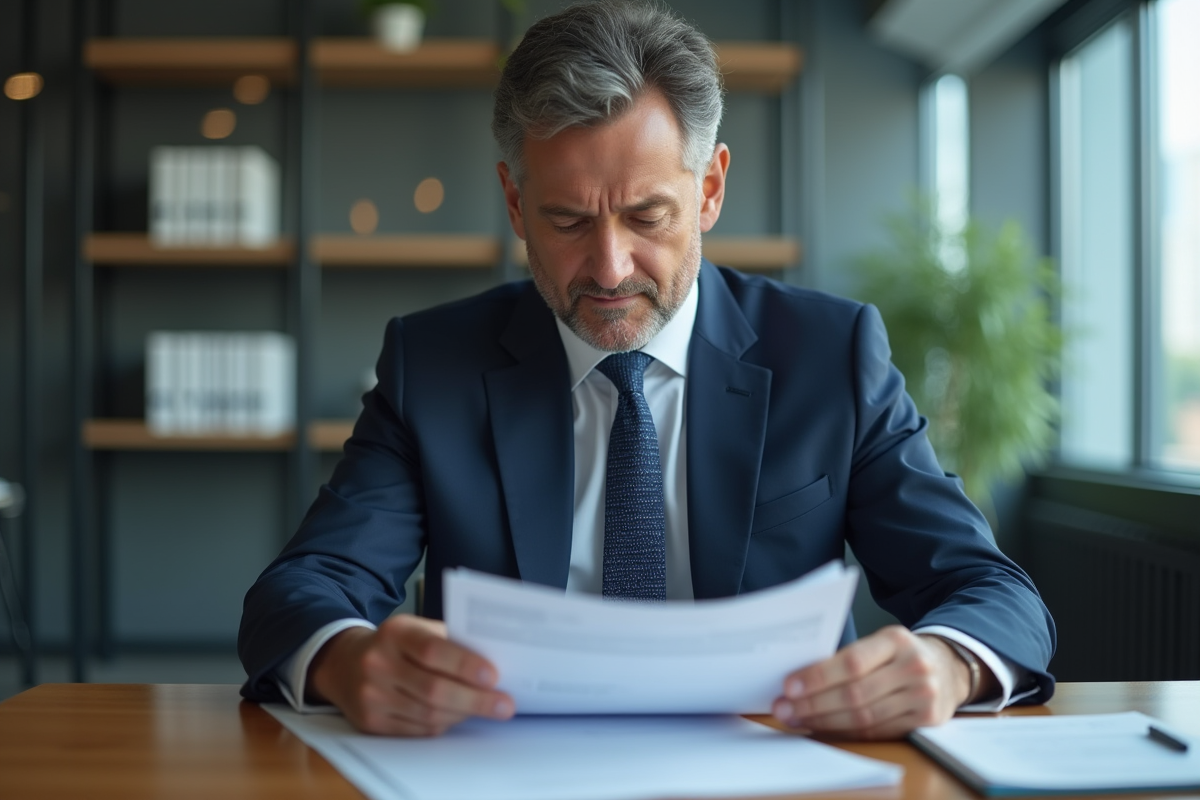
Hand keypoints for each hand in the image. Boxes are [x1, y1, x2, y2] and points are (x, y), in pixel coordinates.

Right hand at [307, 614, 514, 735]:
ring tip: (488, 710)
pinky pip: (417, 730)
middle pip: (432, 689)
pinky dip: (443, 725)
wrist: (344, 663)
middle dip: (474, 699)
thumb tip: (493, 660)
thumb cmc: (396, 644)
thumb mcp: (417, 628)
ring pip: (427, 714)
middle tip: (504, 705)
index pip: (432, 650)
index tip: (493, 676)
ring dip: (463, 714)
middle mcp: (378, 663)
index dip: (464, 664)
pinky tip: (459, 716)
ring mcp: (371, 695)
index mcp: (395, 633)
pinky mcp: (370, 722)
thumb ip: (449, 640)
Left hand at [771, 626, 975, 739]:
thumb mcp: (880, 642)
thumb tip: (800, 678)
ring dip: (824, 722)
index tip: (789, 686)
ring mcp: (923, 696)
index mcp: (896, 640)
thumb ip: (849, 656)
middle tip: (785, 708)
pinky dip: (845, 733)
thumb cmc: (900, 654)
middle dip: (813, 704)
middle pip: (855, 693)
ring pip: (864, 717)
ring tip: (797, 719)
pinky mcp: (926, 721)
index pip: (851, 661)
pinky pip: (877, 732)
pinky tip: (824, 729)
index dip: (817, 677)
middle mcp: (914, 667)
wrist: (948, 667)